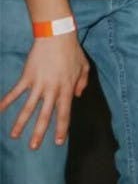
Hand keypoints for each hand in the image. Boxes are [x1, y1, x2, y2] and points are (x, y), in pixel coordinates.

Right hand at [0, 31, 89, 147]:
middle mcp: (53, 89)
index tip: (58, 141)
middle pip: (45, 115)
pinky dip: (6, 101)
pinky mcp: (27, 77)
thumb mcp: (84, 67)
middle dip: (39, 132)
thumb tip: (77, 97)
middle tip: (33, 147)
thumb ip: (82, 83)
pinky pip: (16, 92)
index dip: (61, 128)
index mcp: (67, 89)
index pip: (64, 113)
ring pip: (28, 108)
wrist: (57, 36)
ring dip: (20, 123)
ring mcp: (39, 84)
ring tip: (14, 136)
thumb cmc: (72, 51)